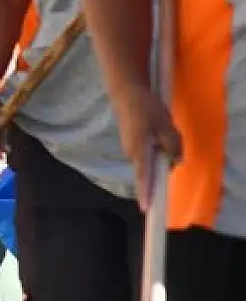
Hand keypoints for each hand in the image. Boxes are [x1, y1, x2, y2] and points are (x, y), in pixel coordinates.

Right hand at [114, 85, 183, 211]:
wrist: (124, 92)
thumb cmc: (144, 108)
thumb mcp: (165, 125)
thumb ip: (173, 144)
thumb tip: (176, 160)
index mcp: (139, 151)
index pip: (143, 177)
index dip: (146, 193)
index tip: (146, 209)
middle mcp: (131, 154)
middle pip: (150, 169)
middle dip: (163, 166)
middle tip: (172, 145)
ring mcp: (129, 148)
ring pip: (149, 160)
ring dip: (160, 154)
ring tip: (164, 131)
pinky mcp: (131, 143)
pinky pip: (146, 153)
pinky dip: (154, 148)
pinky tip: (157, 131)